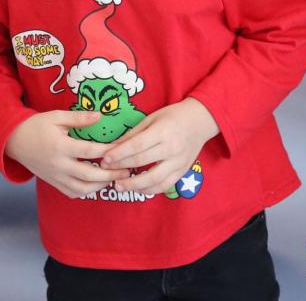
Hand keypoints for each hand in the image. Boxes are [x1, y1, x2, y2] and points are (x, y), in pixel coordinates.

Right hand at [5, 110, 130, 197]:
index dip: (108, 151)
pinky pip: (73, 193)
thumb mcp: (56, 117)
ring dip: (101, 186)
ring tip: (115, 178)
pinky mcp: (53, 183)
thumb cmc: (36, 126)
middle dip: (111, 174)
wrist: (14, 141)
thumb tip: (100, 116)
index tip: (123, 148)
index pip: (90, 151)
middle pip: (90, 175)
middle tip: (128, 170)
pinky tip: (97, 184)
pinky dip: (87, 191)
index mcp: (60, 147)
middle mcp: (59, 165)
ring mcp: (56, 177)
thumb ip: (79, 118)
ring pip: (83, 189)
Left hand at [99, 98, 218, 194]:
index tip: (105, 159)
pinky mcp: (183, 171)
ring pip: (154, 179)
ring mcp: (179, 162)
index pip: (136, 146)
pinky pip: (165, 185)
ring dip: (134, 185)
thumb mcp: (152, 118)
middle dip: (121, 167)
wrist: (200, 121)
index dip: (119, 154)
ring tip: (119, 186)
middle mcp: (171, 148)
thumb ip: (134, 134)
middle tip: (106, 171)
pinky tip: (138, 189)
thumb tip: (113, 146)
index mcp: (162, 131)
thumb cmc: (173, 116)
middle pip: (142, 162)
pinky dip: (150, 190)